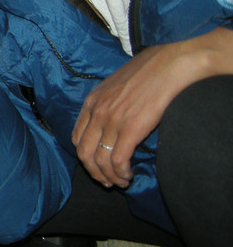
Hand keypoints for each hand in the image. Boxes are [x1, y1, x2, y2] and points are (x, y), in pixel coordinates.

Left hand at [72, 27, 232, 187]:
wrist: (169, 65)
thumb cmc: (148, 72)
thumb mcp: (116, 85)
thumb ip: (108, 102)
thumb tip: (111, 119)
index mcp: (92, 101)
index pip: (76, 137)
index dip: (85, 157)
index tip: (96, 165)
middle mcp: (97, 112)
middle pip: (83, 153)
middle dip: (93, 172)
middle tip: (106, 181)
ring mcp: (112, 120)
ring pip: (100, 160)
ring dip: (108, 176)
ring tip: (120, 182)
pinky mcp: (130, 129)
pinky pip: (117, 160)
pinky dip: (121, 173)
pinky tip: (128, 175)